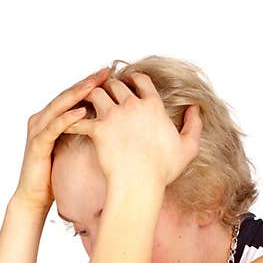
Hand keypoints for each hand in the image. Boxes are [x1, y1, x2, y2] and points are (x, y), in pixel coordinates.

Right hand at [13, 66, 110, 208]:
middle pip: (66, 96)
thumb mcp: (73, 148)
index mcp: (50, 118)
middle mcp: (41, 119)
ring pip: (59, 106)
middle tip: (105, 71)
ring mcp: (37, 130)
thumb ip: (83, 133)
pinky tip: (83, 111)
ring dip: (78, 94)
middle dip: (86, 83)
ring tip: (96, 85)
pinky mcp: (38, 144)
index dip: (89, 84)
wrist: (35, 197)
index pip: (72, 96)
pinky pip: (54, 127)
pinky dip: (68, 118)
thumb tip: (110, 125)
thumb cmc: (56, 174)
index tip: (110, 74)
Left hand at [63, 72, 202, 188]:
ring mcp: (114, 116)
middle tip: (104, 93)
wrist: (141, 183)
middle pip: (115, 84)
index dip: (133, 79)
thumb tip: (196, 108)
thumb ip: (194, 125)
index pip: (141, 80)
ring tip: (86, 103)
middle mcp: (132, 105)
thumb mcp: (188, 147)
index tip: (128, 82)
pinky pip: (80, 118)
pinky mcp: (98, 130)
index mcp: (153, 105)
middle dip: (109, 86)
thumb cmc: (163, 169)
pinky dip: (71, 119)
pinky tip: (66, 122)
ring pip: (96, 93)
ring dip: (90, 96)